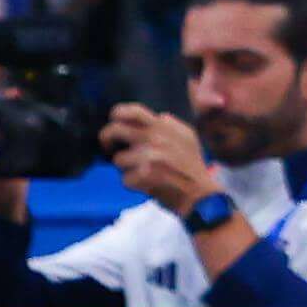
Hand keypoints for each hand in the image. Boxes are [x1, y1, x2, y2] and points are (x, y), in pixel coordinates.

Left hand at [105, 104, 218, 218]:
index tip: (116, 123)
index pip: (133, 111)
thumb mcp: (188, 138)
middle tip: (110, 148)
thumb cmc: (191, 167)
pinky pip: (125, 179)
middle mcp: (155, 137)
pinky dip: (134, 184)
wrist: (200, 194)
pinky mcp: (143, 175)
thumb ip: (172, 126)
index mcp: (164, 127)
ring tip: (142, 173)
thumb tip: (159, 116)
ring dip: (126, 168)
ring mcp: (149, 155)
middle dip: (106, 140)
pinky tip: (147, 184)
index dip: (118, 114)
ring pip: (118, 159)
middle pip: (114, 130)